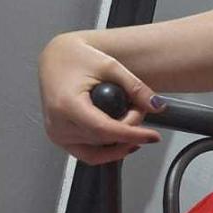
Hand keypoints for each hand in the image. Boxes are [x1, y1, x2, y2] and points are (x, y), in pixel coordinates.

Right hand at [38, 32, 162, 165]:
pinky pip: (88, 155)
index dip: (132, 135)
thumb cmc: (76, 58)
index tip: (153, 136)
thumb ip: (135, 87)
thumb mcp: (110, 66)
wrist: (56, 59)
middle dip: (129, 130)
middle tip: (140, 110)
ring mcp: (57, 134)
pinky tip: (124, 140)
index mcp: (67, 105)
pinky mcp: (60, 139)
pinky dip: (108, 151)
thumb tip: (156, 106)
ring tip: (130, 118)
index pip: (104, 130)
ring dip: (120, 141)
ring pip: (98, 152)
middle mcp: (58, 124)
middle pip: (104, 140)